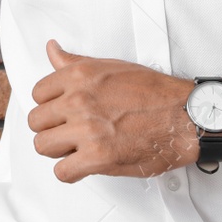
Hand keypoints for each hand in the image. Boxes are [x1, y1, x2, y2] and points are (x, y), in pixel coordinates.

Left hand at [27, 38, 199, 181]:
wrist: (184, 116)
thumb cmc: (154, 92)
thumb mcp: (110, 66)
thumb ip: (74, 62)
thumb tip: (52, 49)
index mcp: (79, 76)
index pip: (38, 94)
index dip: (49, 106)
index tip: (60, 112)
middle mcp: (79, 101)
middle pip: (37, 121)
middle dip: (51, 128)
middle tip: (68, 132)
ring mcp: (87, 130)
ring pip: (44, 146)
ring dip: (58, 151)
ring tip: (76, 148)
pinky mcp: (98, 157)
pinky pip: (63, 171)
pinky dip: (71, 172)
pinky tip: (83, 165)